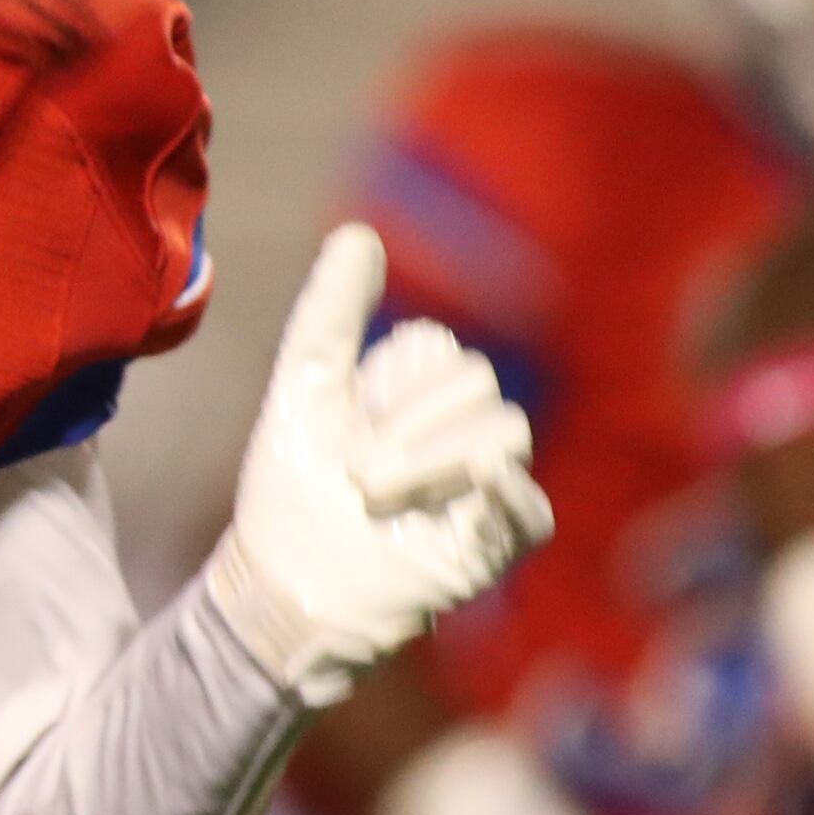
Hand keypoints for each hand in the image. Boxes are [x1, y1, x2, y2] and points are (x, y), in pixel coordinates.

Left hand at [206, 225, 553, 703]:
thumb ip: (330, 312)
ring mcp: (485, 487)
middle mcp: (461, 433)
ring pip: (502, 431)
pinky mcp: (495, 544)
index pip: (436, 346)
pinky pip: (530, 509)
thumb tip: (359, 233)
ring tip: (376, 497)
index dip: (387, 380)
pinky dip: (510, 491)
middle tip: (356, 472)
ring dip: (426, 461)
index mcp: (420, 394)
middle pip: (473, 381)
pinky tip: (484, 478)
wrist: (282, 581)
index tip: (345, 419)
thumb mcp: (303, 387)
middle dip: (401, 426)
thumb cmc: (290, 486)